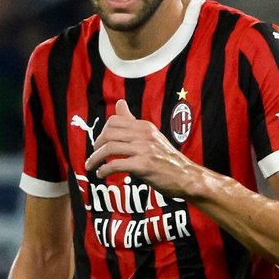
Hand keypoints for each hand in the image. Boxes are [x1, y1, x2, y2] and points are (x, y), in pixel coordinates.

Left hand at [83, 98, 201, 197]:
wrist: (185, 176)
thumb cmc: (165, 157)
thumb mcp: (150, 135)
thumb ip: (132, 121)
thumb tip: (119, 102)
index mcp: (144, 126)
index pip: (113, 121)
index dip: (101, 133)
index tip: (99, 145)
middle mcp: (144, 135)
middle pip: (108, 134)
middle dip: (95, 147)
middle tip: (93, 158)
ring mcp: (144, 149)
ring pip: (109, 149)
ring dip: (95, 160)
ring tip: (92, 167)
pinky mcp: (144, 165)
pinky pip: (116, 165)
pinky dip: (104, 170)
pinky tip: (102, 174)